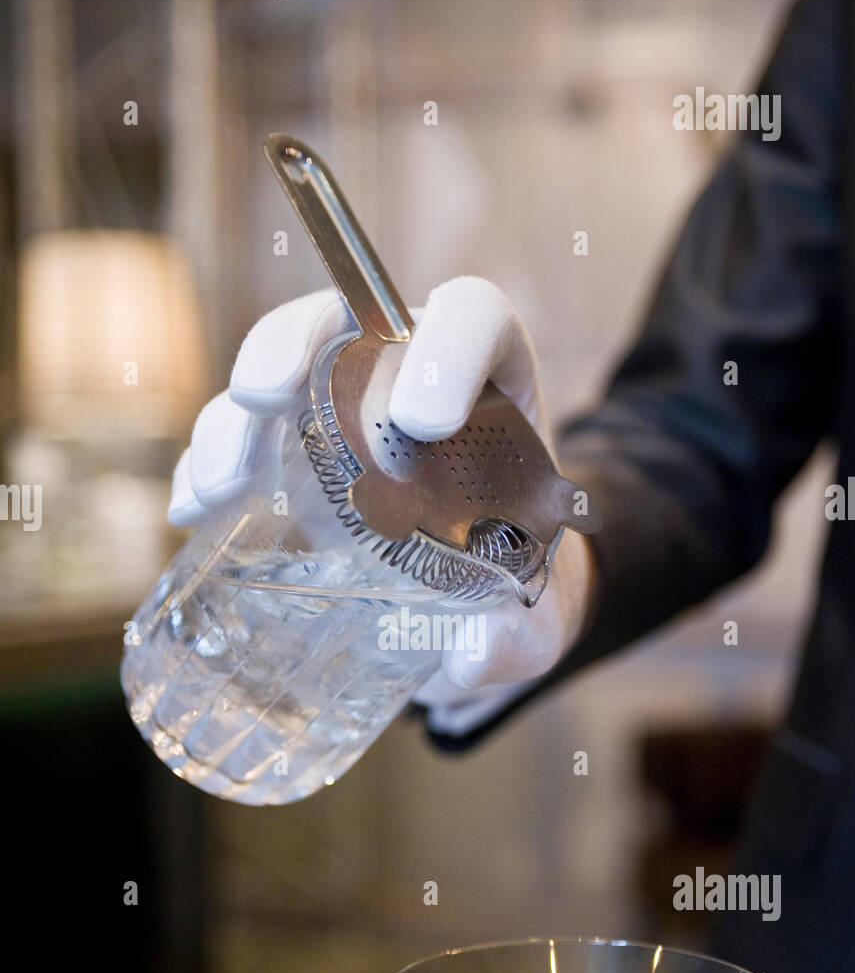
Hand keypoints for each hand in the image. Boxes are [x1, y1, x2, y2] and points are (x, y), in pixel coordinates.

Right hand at [168, 278, 596, 729]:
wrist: (481, 610)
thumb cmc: (519, 587)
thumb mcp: (542, 616)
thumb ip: (522, 633)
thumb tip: (473, 652)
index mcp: (492, 392)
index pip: (472, 320)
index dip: (447, 345)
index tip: (423, 422)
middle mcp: (403, 383)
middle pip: (343, 321)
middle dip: (293, 344)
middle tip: (265, 395)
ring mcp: (337, 418)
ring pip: (274, 377)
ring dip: (234, 420)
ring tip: (222, 486)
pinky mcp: (289, 464)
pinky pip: (237, 443)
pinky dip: (204, 471)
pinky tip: (193, 512)